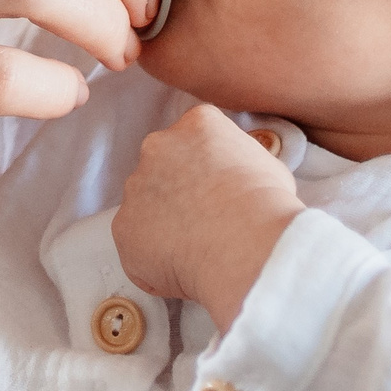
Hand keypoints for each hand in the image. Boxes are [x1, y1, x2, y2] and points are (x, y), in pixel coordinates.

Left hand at [113, 104, 304, 330]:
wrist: (245, 244)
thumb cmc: (267, 206)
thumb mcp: (267, 166)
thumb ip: (240, 164)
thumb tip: (239, 180)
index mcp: (197, 124)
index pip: (193, 139)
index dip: (206, 169)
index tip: (217, 190)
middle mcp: (158, 147)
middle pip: (162, 168)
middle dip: (178, 192)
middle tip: (205, 221)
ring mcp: (136, 186)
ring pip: (145, 206)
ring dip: (163, 224)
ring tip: (197, 249)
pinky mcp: (123, 225)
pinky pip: (136, 243)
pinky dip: (153, 257)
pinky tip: (182, 267)